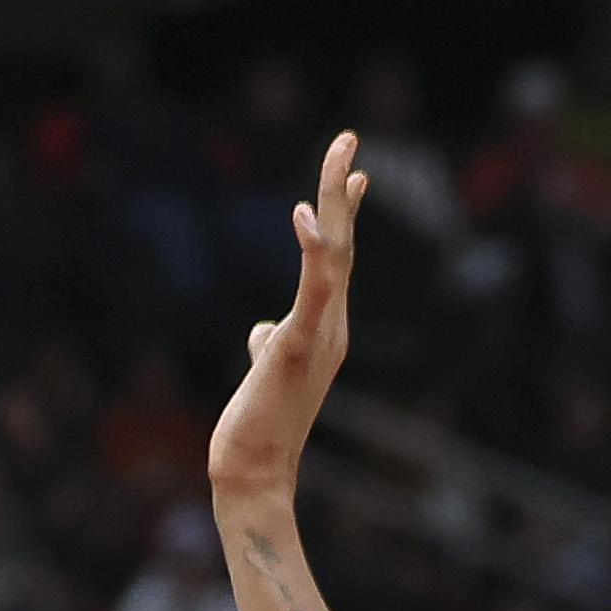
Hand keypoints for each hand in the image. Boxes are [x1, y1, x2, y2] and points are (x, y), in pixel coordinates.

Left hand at [208, 134, 364, 511]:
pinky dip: (314, 249)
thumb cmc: (257, 427)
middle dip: (344, 187)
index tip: (356, 173)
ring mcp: (319, 333)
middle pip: (342, 243)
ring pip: (336, 254)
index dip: (344, 213)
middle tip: (349, 137)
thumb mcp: (266, 372)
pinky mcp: (298, 344)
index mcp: (323, 327)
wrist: (254, 472)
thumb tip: (263, 332)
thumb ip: (271, 343)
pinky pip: (312, 288)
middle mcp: (331, 325)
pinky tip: (305, 214)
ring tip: (345, 155)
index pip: (337, 259)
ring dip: (337, 200)